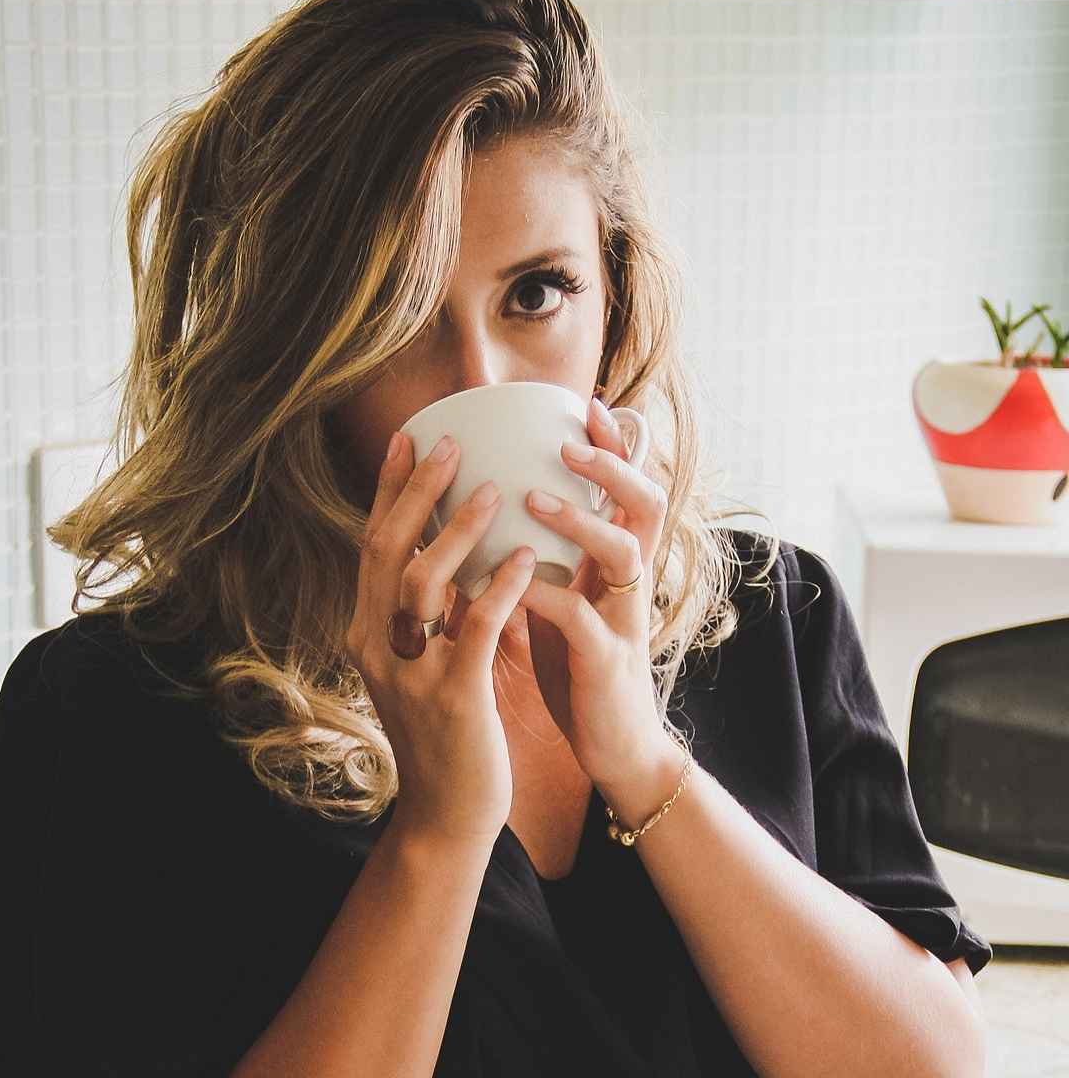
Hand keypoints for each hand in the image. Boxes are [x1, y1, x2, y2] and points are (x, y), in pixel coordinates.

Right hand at [344, 430, 535, 850]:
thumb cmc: (446, 731)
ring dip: (458, 529)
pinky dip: (496, 585)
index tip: (409, 438)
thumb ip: (430, 611)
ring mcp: (409, 672)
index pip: (372, 545)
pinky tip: (522, 556)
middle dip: (415, 490)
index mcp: (368, 631)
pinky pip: (474, 627)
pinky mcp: (451, 697)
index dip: (388, 489)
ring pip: (423, 581)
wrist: (447, 814)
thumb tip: (453, 550)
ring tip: (493, 488)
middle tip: (448, 442)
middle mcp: (376, 644)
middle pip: (386, 549)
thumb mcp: (425, 662)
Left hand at [517, 397, 671, 789]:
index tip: (586, 405)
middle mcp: (630, 582)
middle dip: (613, 466)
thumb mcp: (571, 599)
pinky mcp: (605, 661)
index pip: (630, 489)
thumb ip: (554, 556)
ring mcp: (624, 619)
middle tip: (570, 441)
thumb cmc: (580, 667)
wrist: (613, 748)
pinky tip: (508, 581)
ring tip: (535, 497)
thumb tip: (509, 507)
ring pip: (622, 551)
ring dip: (581, 519)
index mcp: (618, 563)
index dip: (616, 446)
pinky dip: (543, 594)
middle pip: (647, 503)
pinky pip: (581, 618)